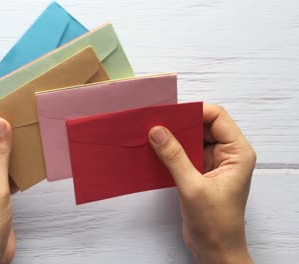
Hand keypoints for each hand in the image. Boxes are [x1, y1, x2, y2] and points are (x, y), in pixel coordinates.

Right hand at [148, 103, 255, 263]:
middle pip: (203, 125)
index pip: (217, 118)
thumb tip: (158, 132)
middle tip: (157, 121)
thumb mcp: (193, 187)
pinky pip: (184, 153)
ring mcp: (212, 163)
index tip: (171, 113)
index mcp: (237, 153)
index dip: (195, 111)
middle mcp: (227, 154)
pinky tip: (155, 150)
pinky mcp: (199, 172)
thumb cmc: (216, 224)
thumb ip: (174, 157)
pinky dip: (170, 150)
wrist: (215, 249)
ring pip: (192, 139)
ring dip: (174, 137)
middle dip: (181, 123)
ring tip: (153, 134)